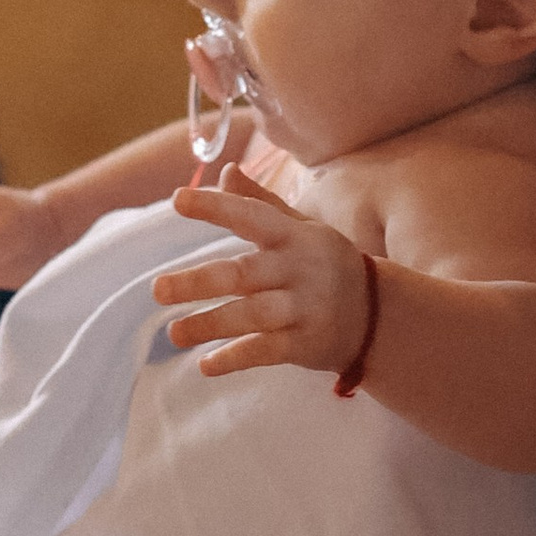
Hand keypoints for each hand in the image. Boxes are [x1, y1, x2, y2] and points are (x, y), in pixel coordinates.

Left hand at [154, 175, 372, 380]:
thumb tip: (225, 170)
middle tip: (156, 290)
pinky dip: (236, 359)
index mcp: (293, 236)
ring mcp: (305, 308)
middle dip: (198, 282)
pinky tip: (206, 365)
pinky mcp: (307, 343)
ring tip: (173, 333)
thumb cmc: (327, 264)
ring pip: (252, 316)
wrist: (378, 314)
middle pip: (243, 274)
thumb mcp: (302, 228)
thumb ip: (261, 202)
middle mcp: (299, 269)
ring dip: (210, 325)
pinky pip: (267, 351)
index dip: (216, 207)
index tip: (177, 201)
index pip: (251, 215)